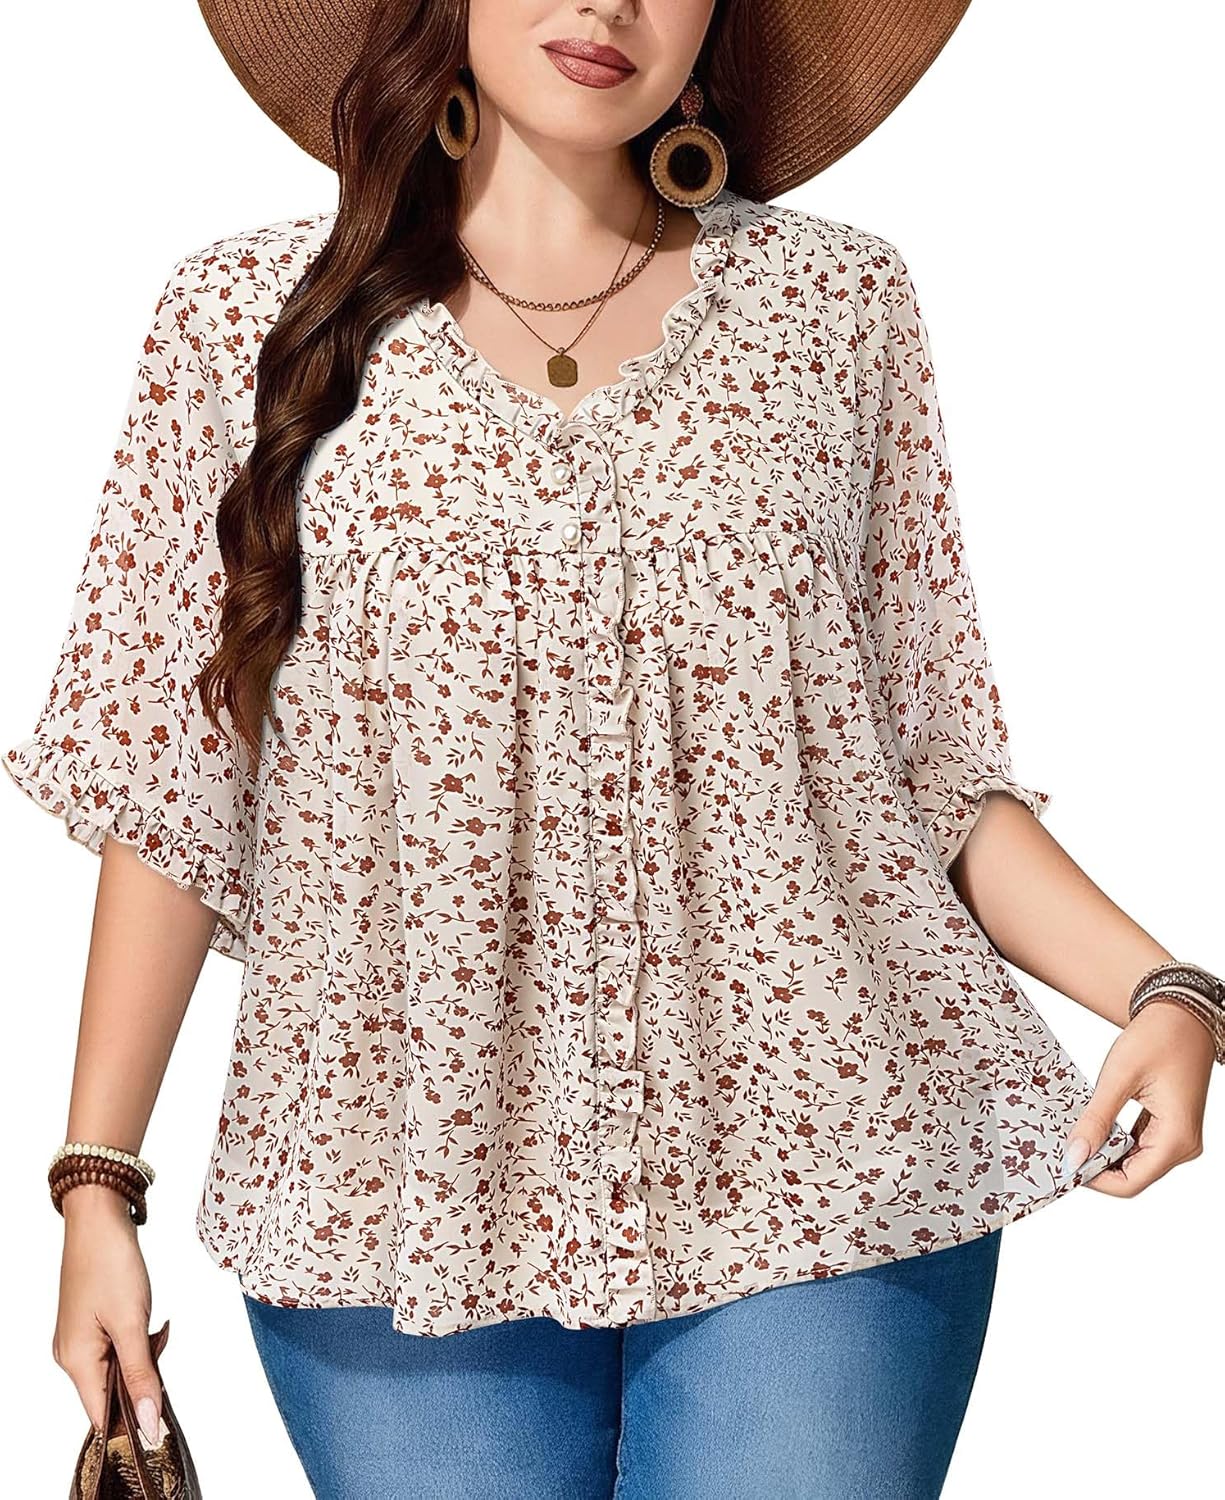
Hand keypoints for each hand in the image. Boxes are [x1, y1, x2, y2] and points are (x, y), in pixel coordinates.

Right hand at [53, 1185, 163, 1446]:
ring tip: (153, 1323)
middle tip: (158, 1341)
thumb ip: (142, 1374)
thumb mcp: (132, 1323)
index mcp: (76, 1361)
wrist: (99, 1217)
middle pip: (112, 1391)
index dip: (132, 1422)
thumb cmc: (110, 1264)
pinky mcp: (91, 1322)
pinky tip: (148, 1318)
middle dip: (144, 1375)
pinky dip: (137, 1338)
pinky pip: (118, 1346)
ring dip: (143, 1353)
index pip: (102, 1415)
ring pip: (119, 1366)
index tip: (161, 1416)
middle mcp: (72, 1355)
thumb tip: (148, 1423)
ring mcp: (80, 1338)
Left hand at [1065, 1000, 1213, 1195]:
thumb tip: (1075, 1155)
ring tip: (1075, 1138)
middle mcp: (1183, 1145)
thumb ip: (1096, 1120)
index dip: (1095, 1179)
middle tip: (1063, 1150)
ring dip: (1105, 1154)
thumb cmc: (1158, 1037)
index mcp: (1176, 1138)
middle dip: (1097, 1166)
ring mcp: (1179, 1137)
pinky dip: (1116, 1142)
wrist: (1181, 1014)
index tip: (1064, 1165)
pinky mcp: (1171, 1127)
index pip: (1131, 1182)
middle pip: (1133, 1175)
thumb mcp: (1118, 1078)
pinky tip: (1094, 1130)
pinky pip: (1140, 1146)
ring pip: (1136, 1163)